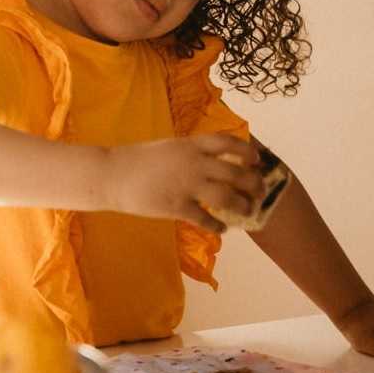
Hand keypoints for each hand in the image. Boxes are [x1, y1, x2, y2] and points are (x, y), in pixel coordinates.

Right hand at [106, 134, 264, 231]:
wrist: (113, 174)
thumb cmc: (139, 159)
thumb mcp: (170, 147)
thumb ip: (192, 153)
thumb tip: (214, 160)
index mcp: (192, 145)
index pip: (229, 143)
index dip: (247, 152)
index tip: (257, 160)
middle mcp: (194, 163)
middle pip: (236, 173)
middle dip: (253, 184)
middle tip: (260, 192)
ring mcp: (187, 185)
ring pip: (227, 197)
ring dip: (242, 206)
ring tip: (247, 211)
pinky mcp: (177, 207)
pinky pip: (206, 219)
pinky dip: (217, 225)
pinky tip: (222, 229)